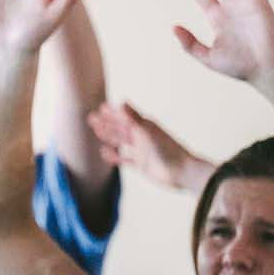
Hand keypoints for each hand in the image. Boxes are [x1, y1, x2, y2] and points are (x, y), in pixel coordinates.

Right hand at [87, 101, 215, 192]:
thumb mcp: (147, 132)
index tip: (101, 107)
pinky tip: (105, 153)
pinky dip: (114, 156)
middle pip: (120, 128)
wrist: (181, 172)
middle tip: (91, 118)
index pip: (125, 117)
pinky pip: (124, 159)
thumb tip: (121, 102)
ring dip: (109, 137)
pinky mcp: (141, 165)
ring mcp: (141, 151)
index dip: (113, 113)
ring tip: (97, 131)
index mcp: (145, 127)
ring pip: (121, 142)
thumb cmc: (167, 150)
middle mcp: (142, 138)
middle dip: (107, 123)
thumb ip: (133, 118)